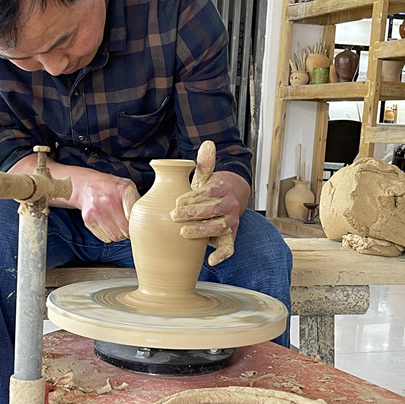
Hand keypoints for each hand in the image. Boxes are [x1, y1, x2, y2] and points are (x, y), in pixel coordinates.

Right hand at [73, 171, 139, 242]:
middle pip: (126, 230)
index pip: (136, 217)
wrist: (86, 185)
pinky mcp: (88, 219)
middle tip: (128, 225)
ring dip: (118, 234)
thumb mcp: (127, 187)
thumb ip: (137, 202)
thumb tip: (147, 221)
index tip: (138, 223)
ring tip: (116, 224)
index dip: (138, 224)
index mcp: (122, 189)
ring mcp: (97, 211)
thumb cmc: (111, 188)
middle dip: (129, 231)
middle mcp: (109, 200)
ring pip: (115, 237)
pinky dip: (108, 235)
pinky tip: (107, 224)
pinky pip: (104, 238)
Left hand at [170, 141, 242, 265]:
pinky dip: (222, 255)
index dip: (193, 196)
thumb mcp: (205, 178)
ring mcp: (230, 223)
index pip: (208, 192)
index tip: (177, 200)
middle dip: (193, 213)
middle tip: (174, 215)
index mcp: (222, 189)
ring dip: (201, 231)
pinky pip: (229, 248)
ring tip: (183, 233)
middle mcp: (228, 206)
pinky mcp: (230, 238)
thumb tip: (207, 143)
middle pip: (212, 210)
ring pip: (217, 228)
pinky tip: (211, 261)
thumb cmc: (209, 192)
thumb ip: (204, 163)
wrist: (229, 203)